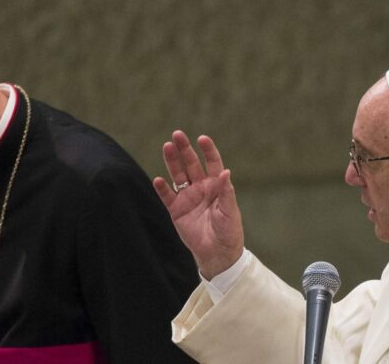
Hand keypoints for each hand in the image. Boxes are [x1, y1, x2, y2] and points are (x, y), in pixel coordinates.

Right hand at [153, 131, 244, 278]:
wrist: (217, 253)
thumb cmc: (228, 231)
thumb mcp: (230, 211)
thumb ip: (226, 191)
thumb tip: (226, 172)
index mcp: (216, 185)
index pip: (212, 162)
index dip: (207, 150)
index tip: (202, 138)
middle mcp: (201, 188)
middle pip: (191, 164)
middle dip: (184, 149)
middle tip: (177, 134)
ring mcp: (187, 198)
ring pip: (178, 175)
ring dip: (172, 162)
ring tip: (166, 146)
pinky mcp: (176, 210)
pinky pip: (167, 196)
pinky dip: (162, 188)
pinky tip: (158, 179)